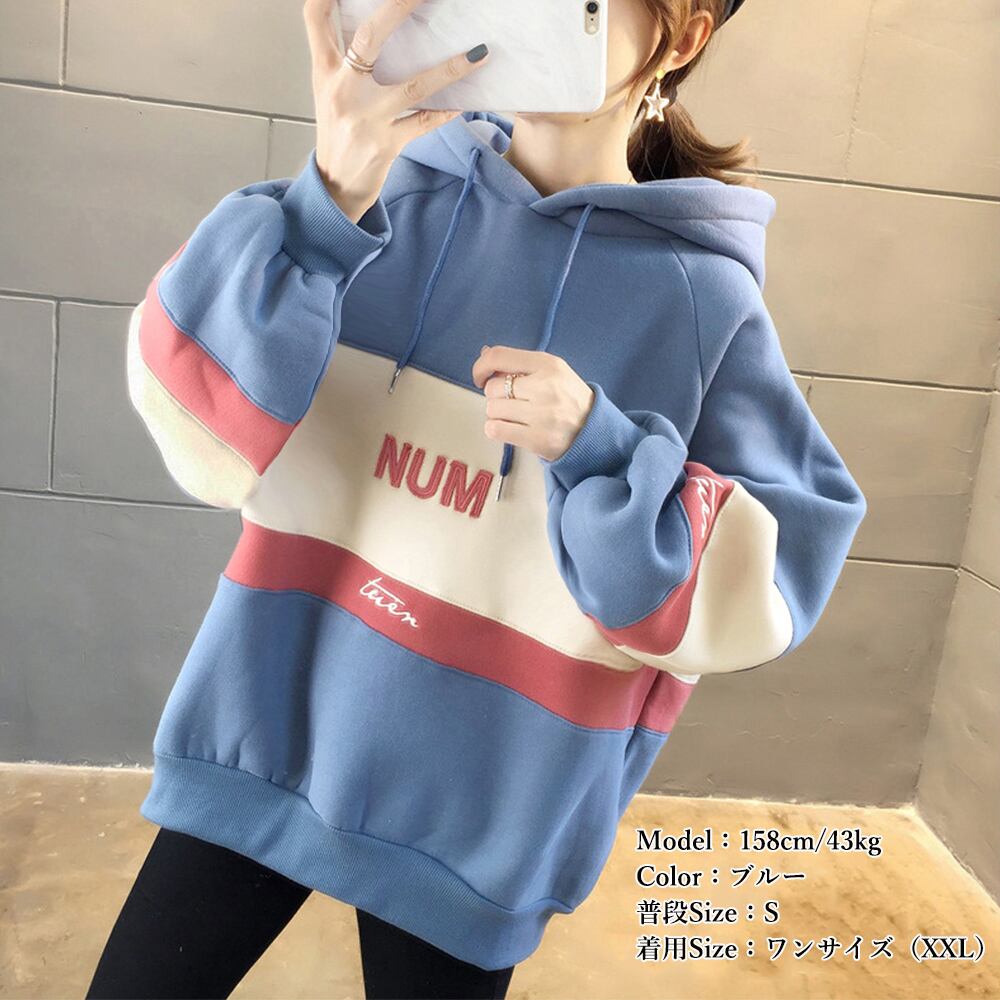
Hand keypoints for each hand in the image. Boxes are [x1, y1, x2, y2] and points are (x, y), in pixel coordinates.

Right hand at [303, 0, 489, 222]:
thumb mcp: (329, 91)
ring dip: (450, 68)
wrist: (335, 187)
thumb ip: (343, 57)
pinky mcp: (386, 144)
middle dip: (399, 7)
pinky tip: (467, 100)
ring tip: (479, 52)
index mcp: (325, 72)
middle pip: (369, 37)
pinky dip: (447, 110)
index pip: (315, 18)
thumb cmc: (337, 134)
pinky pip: (425, 122)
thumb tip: (374, 24)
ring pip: (413, 86)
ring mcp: (366, 119)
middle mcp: (343, 91)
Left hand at [471, 346, 595, 461]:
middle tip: (512, 402)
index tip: (481, 377)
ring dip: (497, 414)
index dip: (481, 366)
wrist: (594, 431)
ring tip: (516, 416)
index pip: (499, 356)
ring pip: (492, 409)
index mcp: (548, 365)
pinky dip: (496, 429)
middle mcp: (545, 387)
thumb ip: (519, 363)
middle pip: (492, 388)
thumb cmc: (569, 399)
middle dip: (496, 396)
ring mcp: (541, 415)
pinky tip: (510, 428)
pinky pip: (495, 430)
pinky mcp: (537, 439)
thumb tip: (485, 354)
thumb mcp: (552, 372)